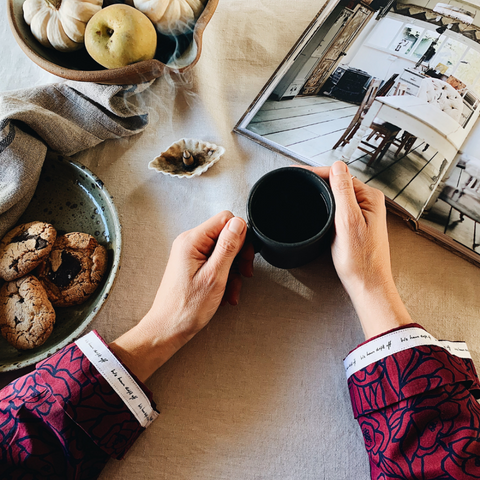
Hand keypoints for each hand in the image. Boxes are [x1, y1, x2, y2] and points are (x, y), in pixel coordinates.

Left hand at [109, 211, 252, 381]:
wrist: (168, 328)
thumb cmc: (186, 308)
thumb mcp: (215, 276)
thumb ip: (228, 247)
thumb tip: (239, 224)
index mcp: (192, 241)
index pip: (225, 219)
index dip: (241, 236)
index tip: (245, 257)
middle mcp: (189, 243)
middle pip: (226, 234)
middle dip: (239, 256)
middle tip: (245, 273)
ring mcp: (190, 254)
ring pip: (223, 251)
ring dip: (233, 271)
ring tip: (232, 290)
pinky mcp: (192, 265)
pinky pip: (216, 262)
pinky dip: (225, 277)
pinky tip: (226, 293)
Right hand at [302, 162, 411, 338]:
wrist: (367, 284)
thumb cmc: (360, 260)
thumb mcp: (348, 221)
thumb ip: (343, 191)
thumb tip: (337, 165)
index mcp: (369, 197)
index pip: (339, 175)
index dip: (316, 172)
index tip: (296, 172)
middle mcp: (368, 201)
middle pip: (337, 182)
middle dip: (316, 179)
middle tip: (293, 179)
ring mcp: (363, 212)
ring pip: (337, 194)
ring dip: (320, 190)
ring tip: (301, 188)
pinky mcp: (356, 222)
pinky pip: (338, 205)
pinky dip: (325, 202)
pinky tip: (315, 205)